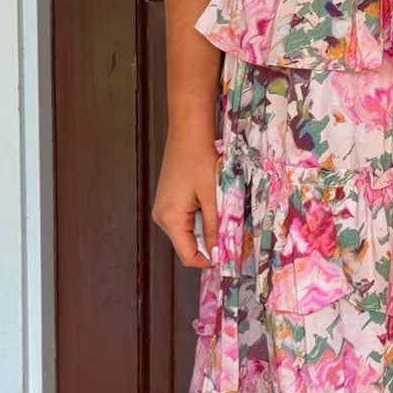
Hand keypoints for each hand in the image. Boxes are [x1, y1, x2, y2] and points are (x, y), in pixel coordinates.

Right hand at [152, 127, 218, 268]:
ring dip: (207, 228)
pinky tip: (211, 201)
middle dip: (211, 242)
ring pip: (189, 233)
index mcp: (170, 218)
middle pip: (188, 245)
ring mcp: (163, 209)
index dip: (210, 259)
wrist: (188, 133)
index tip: (230, 253)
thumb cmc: (200, 159)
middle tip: (230, 227)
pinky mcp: (168, 202)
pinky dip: (201, 218)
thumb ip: (215, 227)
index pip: (189, 256)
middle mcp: (161, 217)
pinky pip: (186, 220)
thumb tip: (220, 253)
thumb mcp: (213, 196)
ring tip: (220, 209)